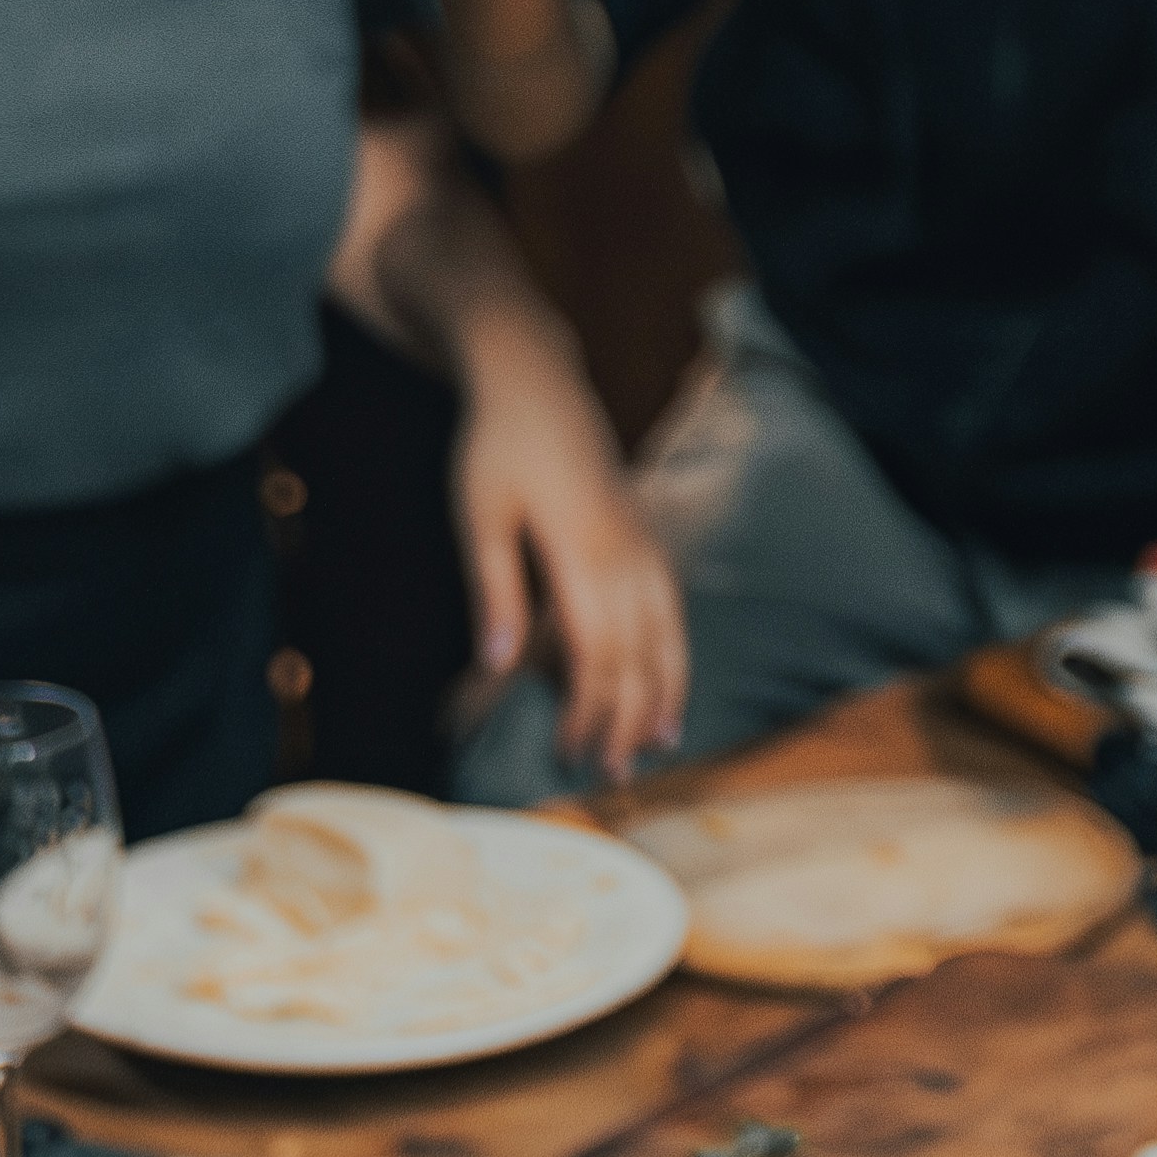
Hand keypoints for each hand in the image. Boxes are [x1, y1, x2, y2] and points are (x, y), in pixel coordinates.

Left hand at [456, 355, 687, 785]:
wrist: (535, 379)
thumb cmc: (496, 447)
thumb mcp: (480, 516)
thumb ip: (494, 591)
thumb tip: (494, 666)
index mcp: (584, 553)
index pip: (595, 656)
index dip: (586, 712)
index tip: (566, 754)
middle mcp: (626, 553)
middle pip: (637, 655)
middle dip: (627, 720)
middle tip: (613, 777)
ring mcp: (643, 542)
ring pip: (667, 634)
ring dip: (663, 695)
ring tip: (658, 747)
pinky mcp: (644, 534)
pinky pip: (672, 608)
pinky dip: (676, 653)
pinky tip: (670, 683)